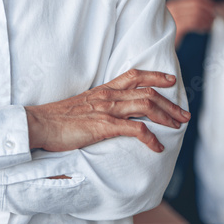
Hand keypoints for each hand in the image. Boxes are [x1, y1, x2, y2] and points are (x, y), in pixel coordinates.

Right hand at [24, 69, 188, 152]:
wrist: (39, 123)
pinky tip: (157, 147)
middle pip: (147, 92)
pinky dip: (150, 138)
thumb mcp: (80, 106)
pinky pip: (135, 129)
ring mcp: (106, 110)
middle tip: (184, 114)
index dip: (155, 76)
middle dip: (170, 103)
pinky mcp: (104, 126)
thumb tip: (105, 115)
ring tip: (178, 126)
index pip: (133, 76)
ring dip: (167, 116)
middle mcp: (107, 96)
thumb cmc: (55, 119)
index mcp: (102, 90)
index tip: (170, 80)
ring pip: (146, 105)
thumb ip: (95, 107)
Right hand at [166, 0, 214, 44]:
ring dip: (206, 20)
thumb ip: (187, 14)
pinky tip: (202, 30)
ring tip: (208, 26)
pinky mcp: (176, 26)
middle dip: (208, 12)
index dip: (206, 3)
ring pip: (196, 14)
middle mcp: (172, 8)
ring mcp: (173, 16)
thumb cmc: (167, 34)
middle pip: (196, 5)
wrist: (157, 45)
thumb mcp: (176, 20)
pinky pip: (193, 22)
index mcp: (173, 5)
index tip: (214, 9)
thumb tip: (206, 12)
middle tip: (214, 19)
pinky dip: (201, 26)